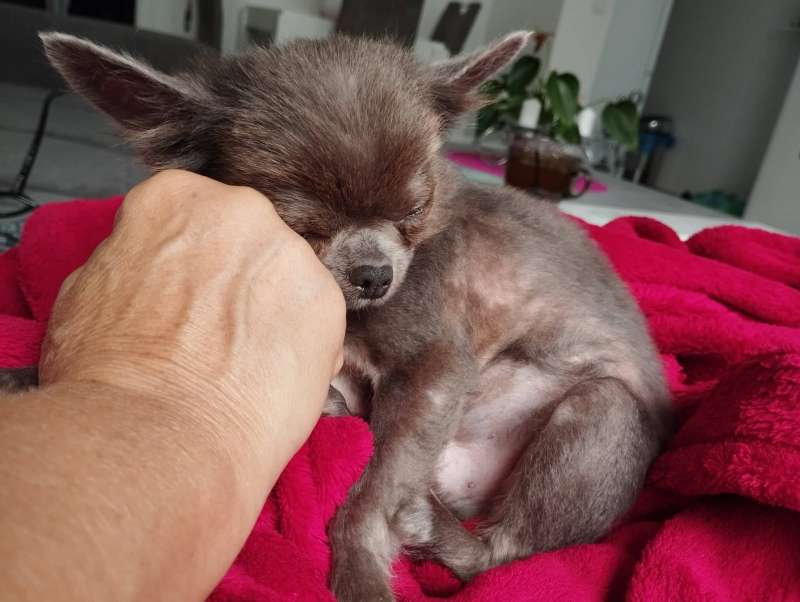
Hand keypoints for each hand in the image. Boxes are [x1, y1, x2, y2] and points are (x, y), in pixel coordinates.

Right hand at [41, 169, 344, 465]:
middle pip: (247, 242)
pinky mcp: (328, 301)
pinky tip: (271, 379)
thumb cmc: (108, 372)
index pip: (192, 217)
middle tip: (217, 331)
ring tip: (244, 363)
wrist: (157, 435)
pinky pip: (318, 320)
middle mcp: (240, 209)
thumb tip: (151, 265)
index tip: (185, 293)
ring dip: (273, 312)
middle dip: (238, 280)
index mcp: (176, 197)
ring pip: (287, 280)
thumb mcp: (88, 290)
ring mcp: (290, 253)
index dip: (188, 262)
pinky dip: (303, 348)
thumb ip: (134, 259)